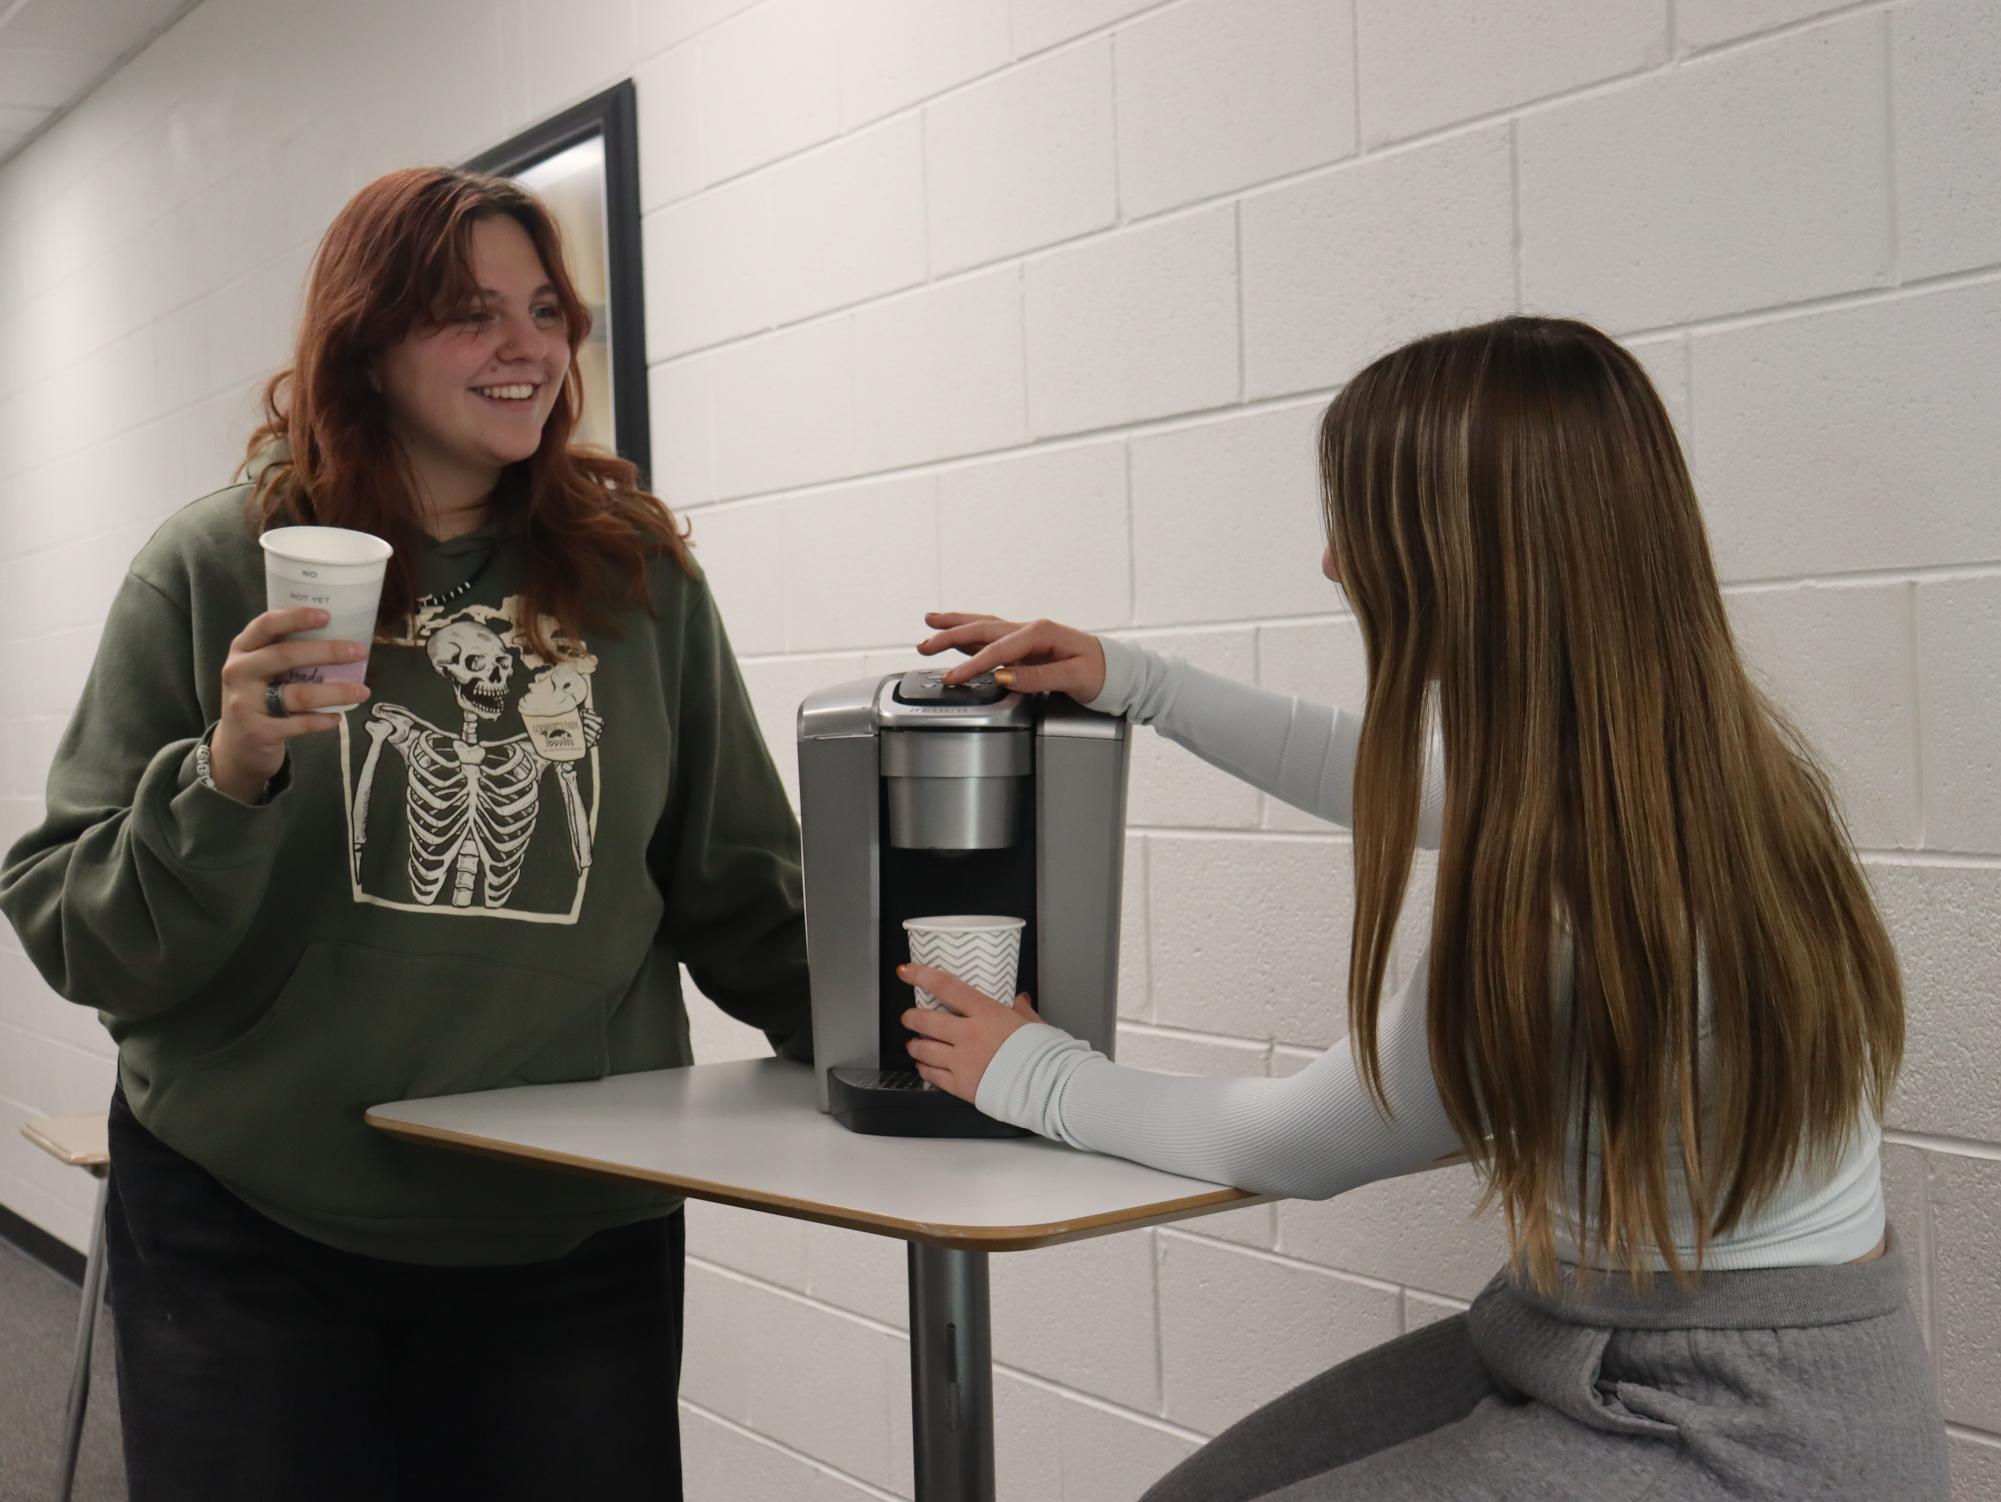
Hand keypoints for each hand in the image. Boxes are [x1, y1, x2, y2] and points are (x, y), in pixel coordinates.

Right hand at [208, 608, 371, 802]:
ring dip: (336, 692)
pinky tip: (338, 717)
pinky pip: (299, 724)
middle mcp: (239, 671)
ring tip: (363, 691)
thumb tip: (340, 637)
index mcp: (242, 649)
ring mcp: (245, 702)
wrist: (236, 745)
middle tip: (360, 651)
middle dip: (327, 651)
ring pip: (298, 694)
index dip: (296, 617)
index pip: (266, 625)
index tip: (327, 615)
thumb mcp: (261, 670)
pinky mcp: (257, 731)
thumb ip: (285, 652)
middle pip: (285, 655)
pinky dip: (322, 720)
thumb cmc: (259, 697)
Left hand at [898, 963, 1040, 1102]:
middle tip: (908, 1016)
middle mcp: (968, 1035)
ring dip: (914, 1044)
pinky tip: (924, 1066)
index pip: (946, 987)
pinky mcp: (961, 1085)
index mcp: (986, 1013)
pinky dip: (924, 1069)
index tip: (907, 971)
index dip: (922, 976)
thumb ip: (1020, 1010)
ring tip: (914, 1043)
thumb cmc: (1043, 1053)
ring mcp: (962, 1061)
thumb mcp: (1032, 1023)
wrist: (1047, 1085)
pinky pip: (932, 1075)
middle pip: (925, 1020)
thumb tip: (1019, 1000)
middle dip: (911, 1017)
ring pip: (923, 1049)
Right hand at [916, 612, 1106, 702]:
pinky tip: (958, 635)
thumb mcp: (1074, 678)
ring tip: (930, 622)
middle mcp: (1032, 629)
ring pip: (984, 626)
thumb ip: (1038, 677)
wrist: (1119, 671)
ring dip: (956, 625)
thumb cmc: (1102, 673)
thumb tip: (1004, 676)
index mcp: (1041, 632)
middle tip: (924, 645)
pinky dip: (971, 634)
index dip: (974, 665)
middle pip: (983, 629)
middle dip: (950, 636)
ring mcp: (1028, 635)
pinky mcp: (1028, 644)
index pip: (999, 649)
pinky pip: (993, 636)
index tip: (954, 679)